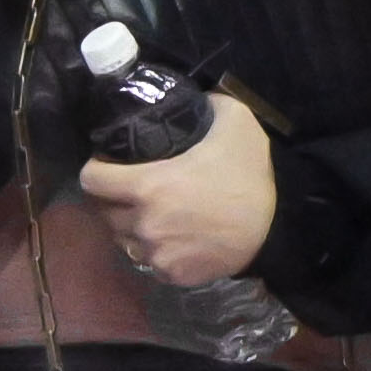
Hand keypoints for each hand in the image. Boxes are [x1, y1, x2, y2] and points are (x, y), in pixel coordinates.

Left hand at [83, 95, 283, 289]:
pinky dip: (155, 251)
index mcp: (146, 186)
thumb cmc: (250, 173)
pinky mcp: (170, 274)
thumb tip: (190, 96)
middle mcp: (142, 223)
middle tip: (135, 190)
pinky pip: (148, 261)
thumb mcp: (234, 122)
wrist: (279, 226)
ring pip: (123, 239)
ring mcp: (154, 253)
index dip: (97, 170)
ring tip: (154, 214)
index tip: (110, 166)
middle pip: (105, 212)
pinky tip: (172, 237)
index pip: (91, 180)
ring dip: (131, 227)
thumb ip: (205, 105)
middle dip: (114, 199)